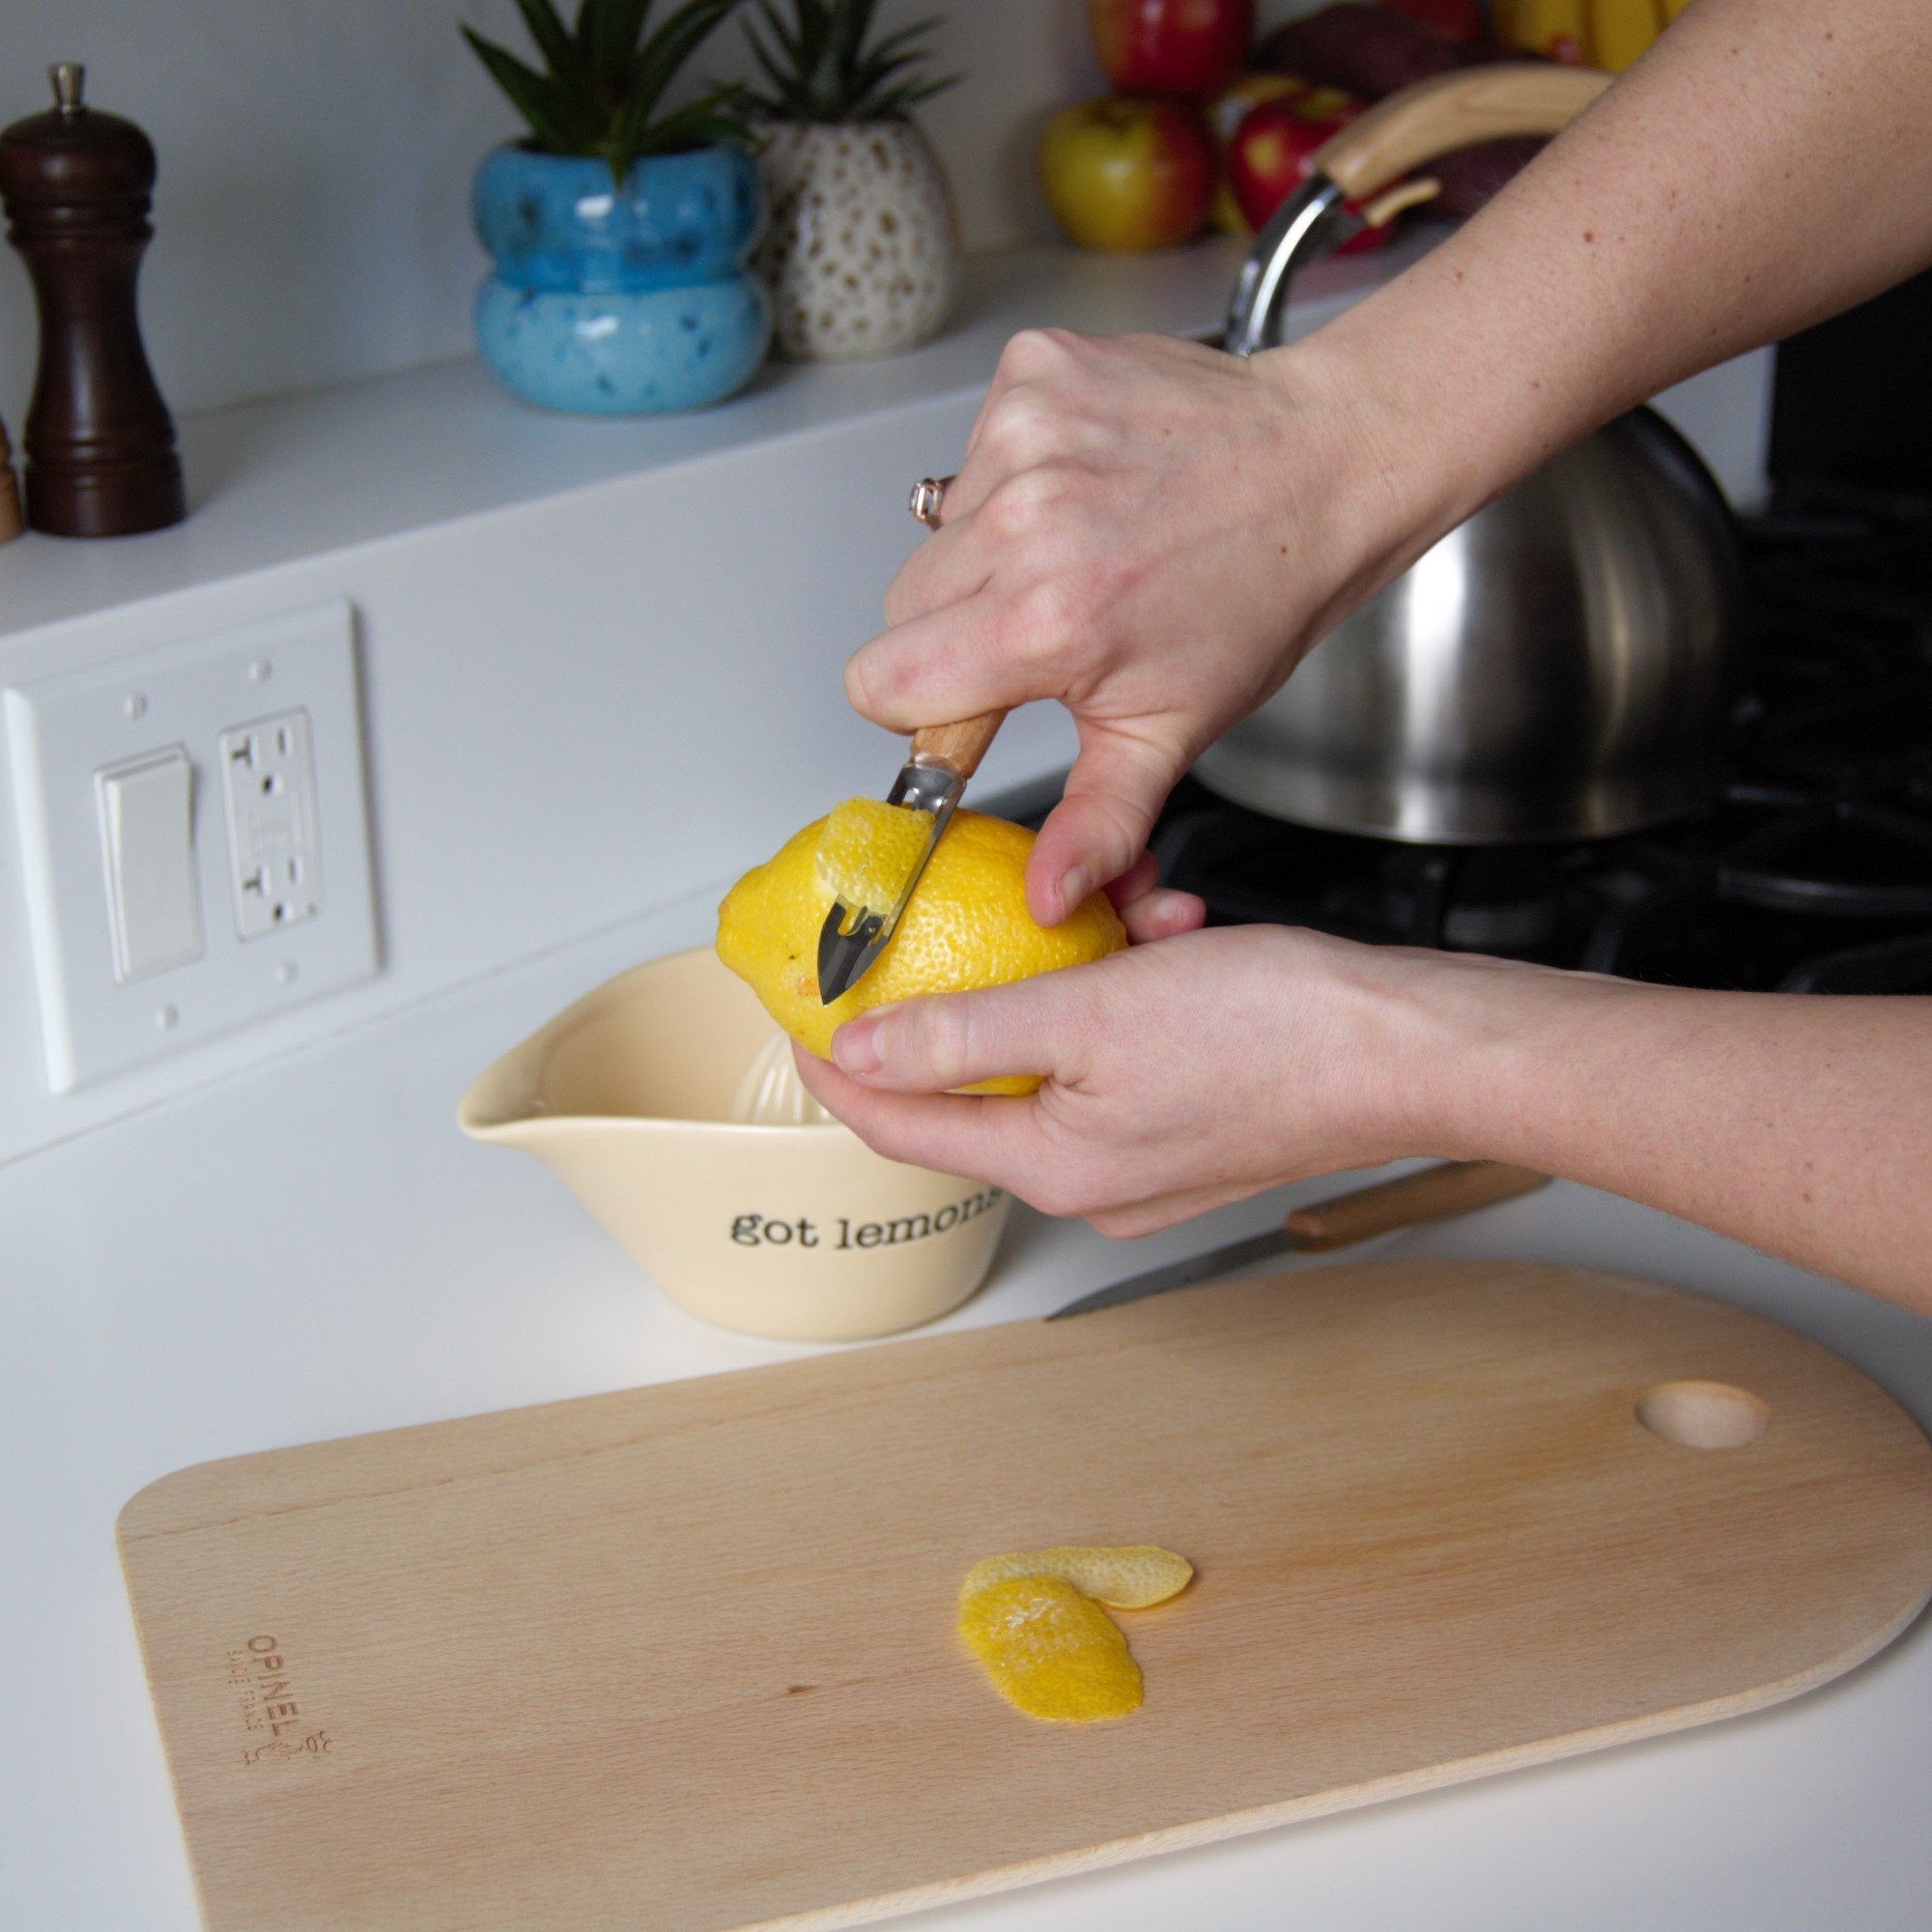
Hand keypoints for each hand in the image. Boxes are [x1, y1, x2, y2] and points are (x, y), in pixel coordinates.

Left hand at [793, 919, 1466, 1237]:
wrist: (1414, 1046)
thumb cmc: (1281, 1038)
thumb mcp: (1091, 1013)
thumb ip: (962, 1033)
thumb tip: (861, 1054)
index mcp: (1055, 1167)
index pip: (900, 1126)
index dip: (839, 1068)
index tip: (804, 1015)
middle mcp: (1095, 1175)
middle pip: (982, 1078)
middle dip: (984, 982)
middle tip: (980, 914)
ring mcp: (1147, 1150)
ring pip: (1061, 1044)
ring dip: (1073, 965)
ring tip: (1121, 910)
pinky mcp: (1193, 1116)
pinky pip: (1123, 1041)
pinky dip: (1131, 979)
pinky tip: (1170, 931)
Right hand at [844, 328, 1420, 925]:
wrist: (1326, 463)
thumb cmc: (1258, 595)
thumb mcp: (1172, 731)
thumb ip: (1096, 822)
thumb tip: (1043, 898)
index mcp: (1045, 622)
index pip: (879, 683)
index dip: (923, 706)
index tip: (975, 701)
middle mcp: (1023, 521)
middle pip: (900, 609)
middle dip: (955, 633)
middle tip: (1045, 627)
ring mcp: (1025, 434)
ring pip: (936, 533)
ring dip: (990, 552)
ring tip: (1081, 548)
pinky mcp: (1034, 372)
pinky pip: (973, 452)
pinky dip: (1016, 475)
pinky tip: (1088, 486)